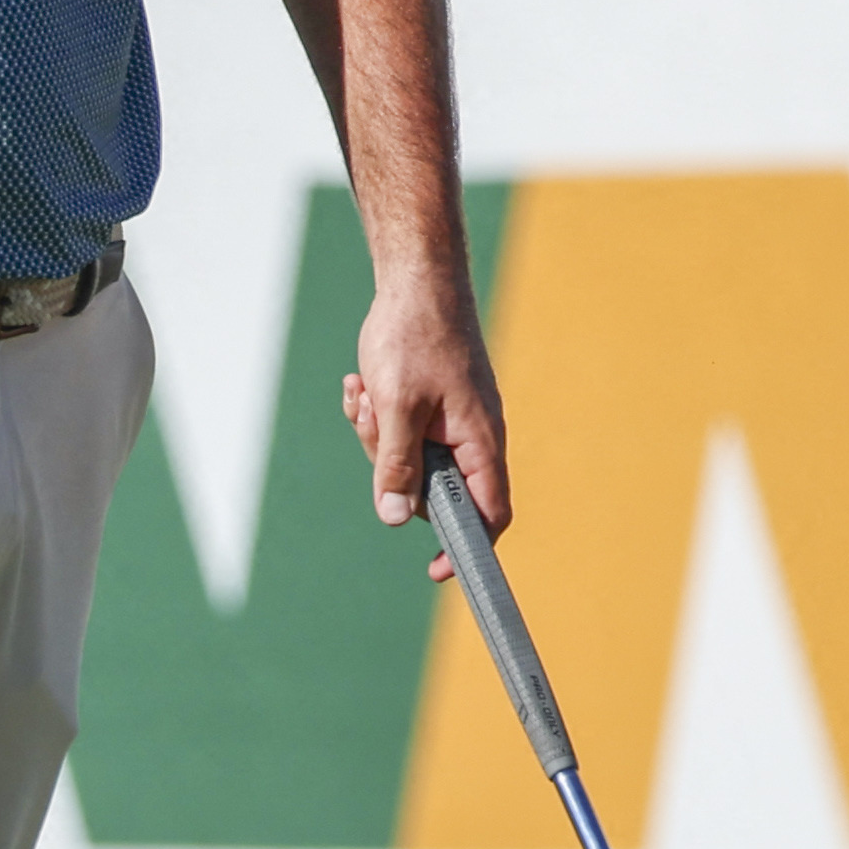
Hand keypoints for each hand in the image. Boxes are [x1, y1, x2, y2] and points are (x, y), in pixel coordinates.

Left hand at [343, 273, 508, 567]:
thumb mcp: (396, 407)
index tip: (434, 569)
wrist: (416, 279)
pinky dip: (375, 416)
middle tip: (372, 423)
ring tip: (363, 393)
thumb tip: (393, 518)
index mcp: (480, 442)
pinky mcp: (430, 407)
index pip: (489, 514)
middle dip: (390, 466)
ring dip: (375, 435)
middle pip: (432, 490)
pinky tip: (359, 386)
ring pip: (408, 460)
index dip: (465, 547)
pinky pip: (399, 433)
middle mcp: (472, 438)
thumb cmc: (415, 335)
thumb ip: (396, 464)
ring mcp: (451, 422)